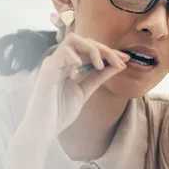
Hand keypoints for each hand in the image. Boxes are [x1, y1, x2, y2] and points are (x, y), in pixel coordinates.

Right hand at [13, 33, 129, 153]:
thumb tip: (118, 65)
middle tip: (119, 62)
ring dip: (92, 49)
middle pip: (85, 40)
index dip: (109, 52)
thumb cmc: (60, 112)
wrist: (43, 129)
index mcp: (70, 65)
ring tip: (100, 66)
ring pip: (73, 39)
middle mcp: (61, 60)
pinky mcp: (47, 69)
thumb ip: (99, 77)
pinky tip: (80, 71)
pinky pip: (62, 52)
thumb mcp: (85, 92)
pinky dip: (75, 57)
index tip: (125, 59)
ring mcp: (53, 62)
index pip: (91, 49)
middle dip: (105, 49)